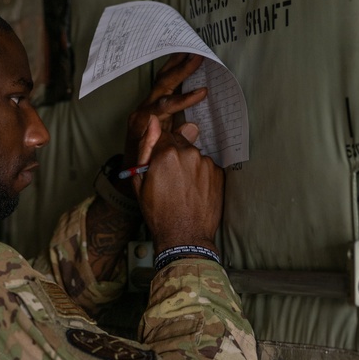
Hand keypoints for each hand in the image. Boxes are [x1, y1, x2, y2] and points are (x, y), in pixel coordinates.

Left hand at [124, 53, 207, 169]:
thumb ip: (169, 143)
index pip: (164, 105)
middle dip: (180, 71)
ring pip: (162, 80)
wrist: (127, 172)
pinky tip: (184, 61)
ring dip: (176, 64)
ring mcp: (147, 106)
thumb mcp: (150, 161)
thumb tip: (192, 126)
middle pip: (162, 85)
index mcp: (143, 122)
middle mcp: (144, 110)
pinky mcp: (153, 106)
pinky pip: (164, 85)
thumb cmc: (140, 169)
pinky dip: (174, 71)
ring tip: (191, 49)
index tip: (203, 92)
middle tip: (197, 56)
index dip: (184, 99)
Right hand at [132, 116, 224, 254]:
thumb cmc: (159, 213)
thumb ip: (146, 148)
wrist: (185, 237)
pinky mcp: (219, 174)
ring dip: (188, 165)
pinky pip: (206, 167)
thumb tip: (152, 122)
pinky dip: (200, 175)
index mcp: (166, 153)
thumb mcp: (140, 182)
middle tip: (169, 178)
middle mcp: (189, 153)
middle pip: (179, 143)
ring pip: (193, 155)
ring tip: (182, 187)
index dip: (158, 149)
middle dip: (173, 155)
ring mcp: (206, 163)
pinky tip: (194, 191)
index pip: (162, 135)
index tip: (157, 163)